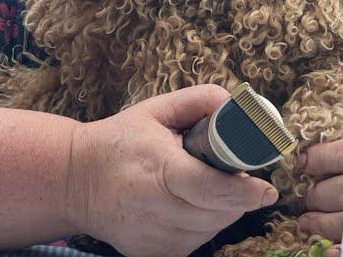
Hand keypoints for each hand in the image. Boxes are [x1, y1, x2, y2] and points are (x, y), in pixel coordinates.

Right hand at [66, 84, 279, 256]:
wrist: (75, 180)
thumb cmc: (121, 141)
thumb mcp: (157, 110)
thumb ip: (199, 101)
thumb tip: (237, 104)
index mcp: (156, 168)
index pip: (207, 187)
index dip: (242, 191)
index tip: (266, 189)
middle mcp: (152, 207)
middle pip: (216, 213)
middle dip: (237, 198)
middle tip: (233, 176)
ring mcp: (151, 236)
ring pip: (209, 231)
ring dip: (221, 211)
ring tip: (204, 187)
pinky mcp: (150, 254)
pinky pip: (194, 243)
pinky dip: (202, 226)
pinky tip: (188, 205)